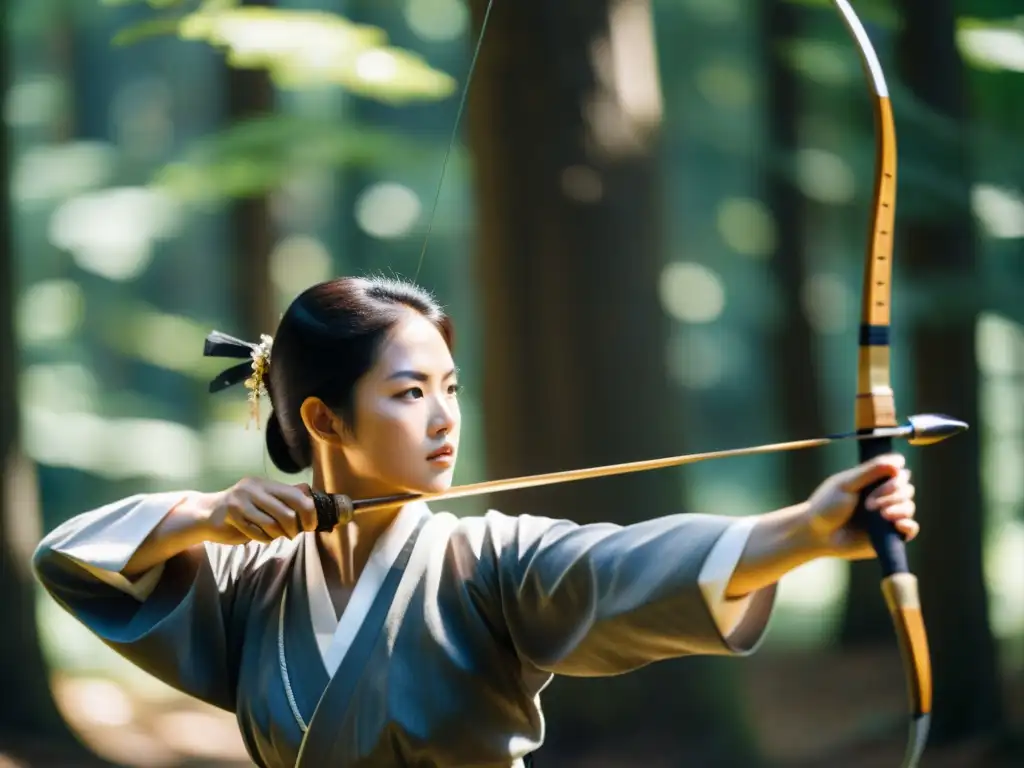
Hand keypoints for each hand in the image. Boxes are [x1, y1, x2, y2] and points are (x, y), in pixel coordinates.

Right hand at [195, 478, 318, 545]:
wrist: (207, 514)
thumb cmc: (242, 510)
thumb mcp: (264, 499)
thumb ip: (284, 497)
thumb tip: (310, 493)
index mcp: (265, 483)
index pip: (296, 495)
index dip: (309, 512)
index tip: (311, 525)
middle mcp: (254, 487)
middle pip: (286, 512)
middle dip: (294, 528)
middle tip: (293, 534)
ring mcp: (241, 500)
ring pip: (272, 525)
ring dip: (278, 535)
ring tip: (275, 536)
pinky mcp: (231, 514)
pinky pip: (257, 533)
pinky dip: (264, 539)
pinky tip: (262, 537)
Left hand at [803, 454, 917, 560]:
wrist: (817, 535)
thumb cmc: (826, 506)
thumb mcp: (846, 484)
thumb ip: (870, 471)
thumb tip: (899, 460)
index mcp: (872, 482)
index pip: (898, 472)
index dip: (896, 476)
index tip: (887, 478)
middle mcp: (882, 497)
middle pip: (906, 489)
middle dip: (892, 493)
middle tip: (870, 504)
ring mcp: (886, 516)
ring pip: (908, 507)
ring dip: (899, 508)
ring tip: (882, 514)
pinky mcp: (888, 535)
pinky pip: (910, 529)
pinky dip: (908, 525)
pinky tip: (897, 524)